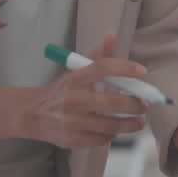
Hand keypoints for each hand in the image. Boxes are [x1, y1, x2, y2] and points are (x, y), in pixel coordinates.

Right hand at [18, 34, 148, 147]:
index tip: (142, 72)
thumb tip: (112, 36)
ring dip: (129, 124)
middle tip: (145, 104)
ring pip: (109, 125)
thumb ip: (96, 56)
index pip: (102, 68)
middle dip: (133, 104)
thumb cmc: (61, 90)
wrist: (32, 114)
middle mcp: (71, 99)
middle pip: (110, 102)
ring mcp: (70, 122)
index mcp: (73, 78)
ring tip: (140, 121)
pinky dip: (111, 135)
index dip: (124, 68)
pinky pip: (99, 139)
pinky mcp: (71, 140)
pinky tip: (115, 130)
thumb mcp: (75, 71)